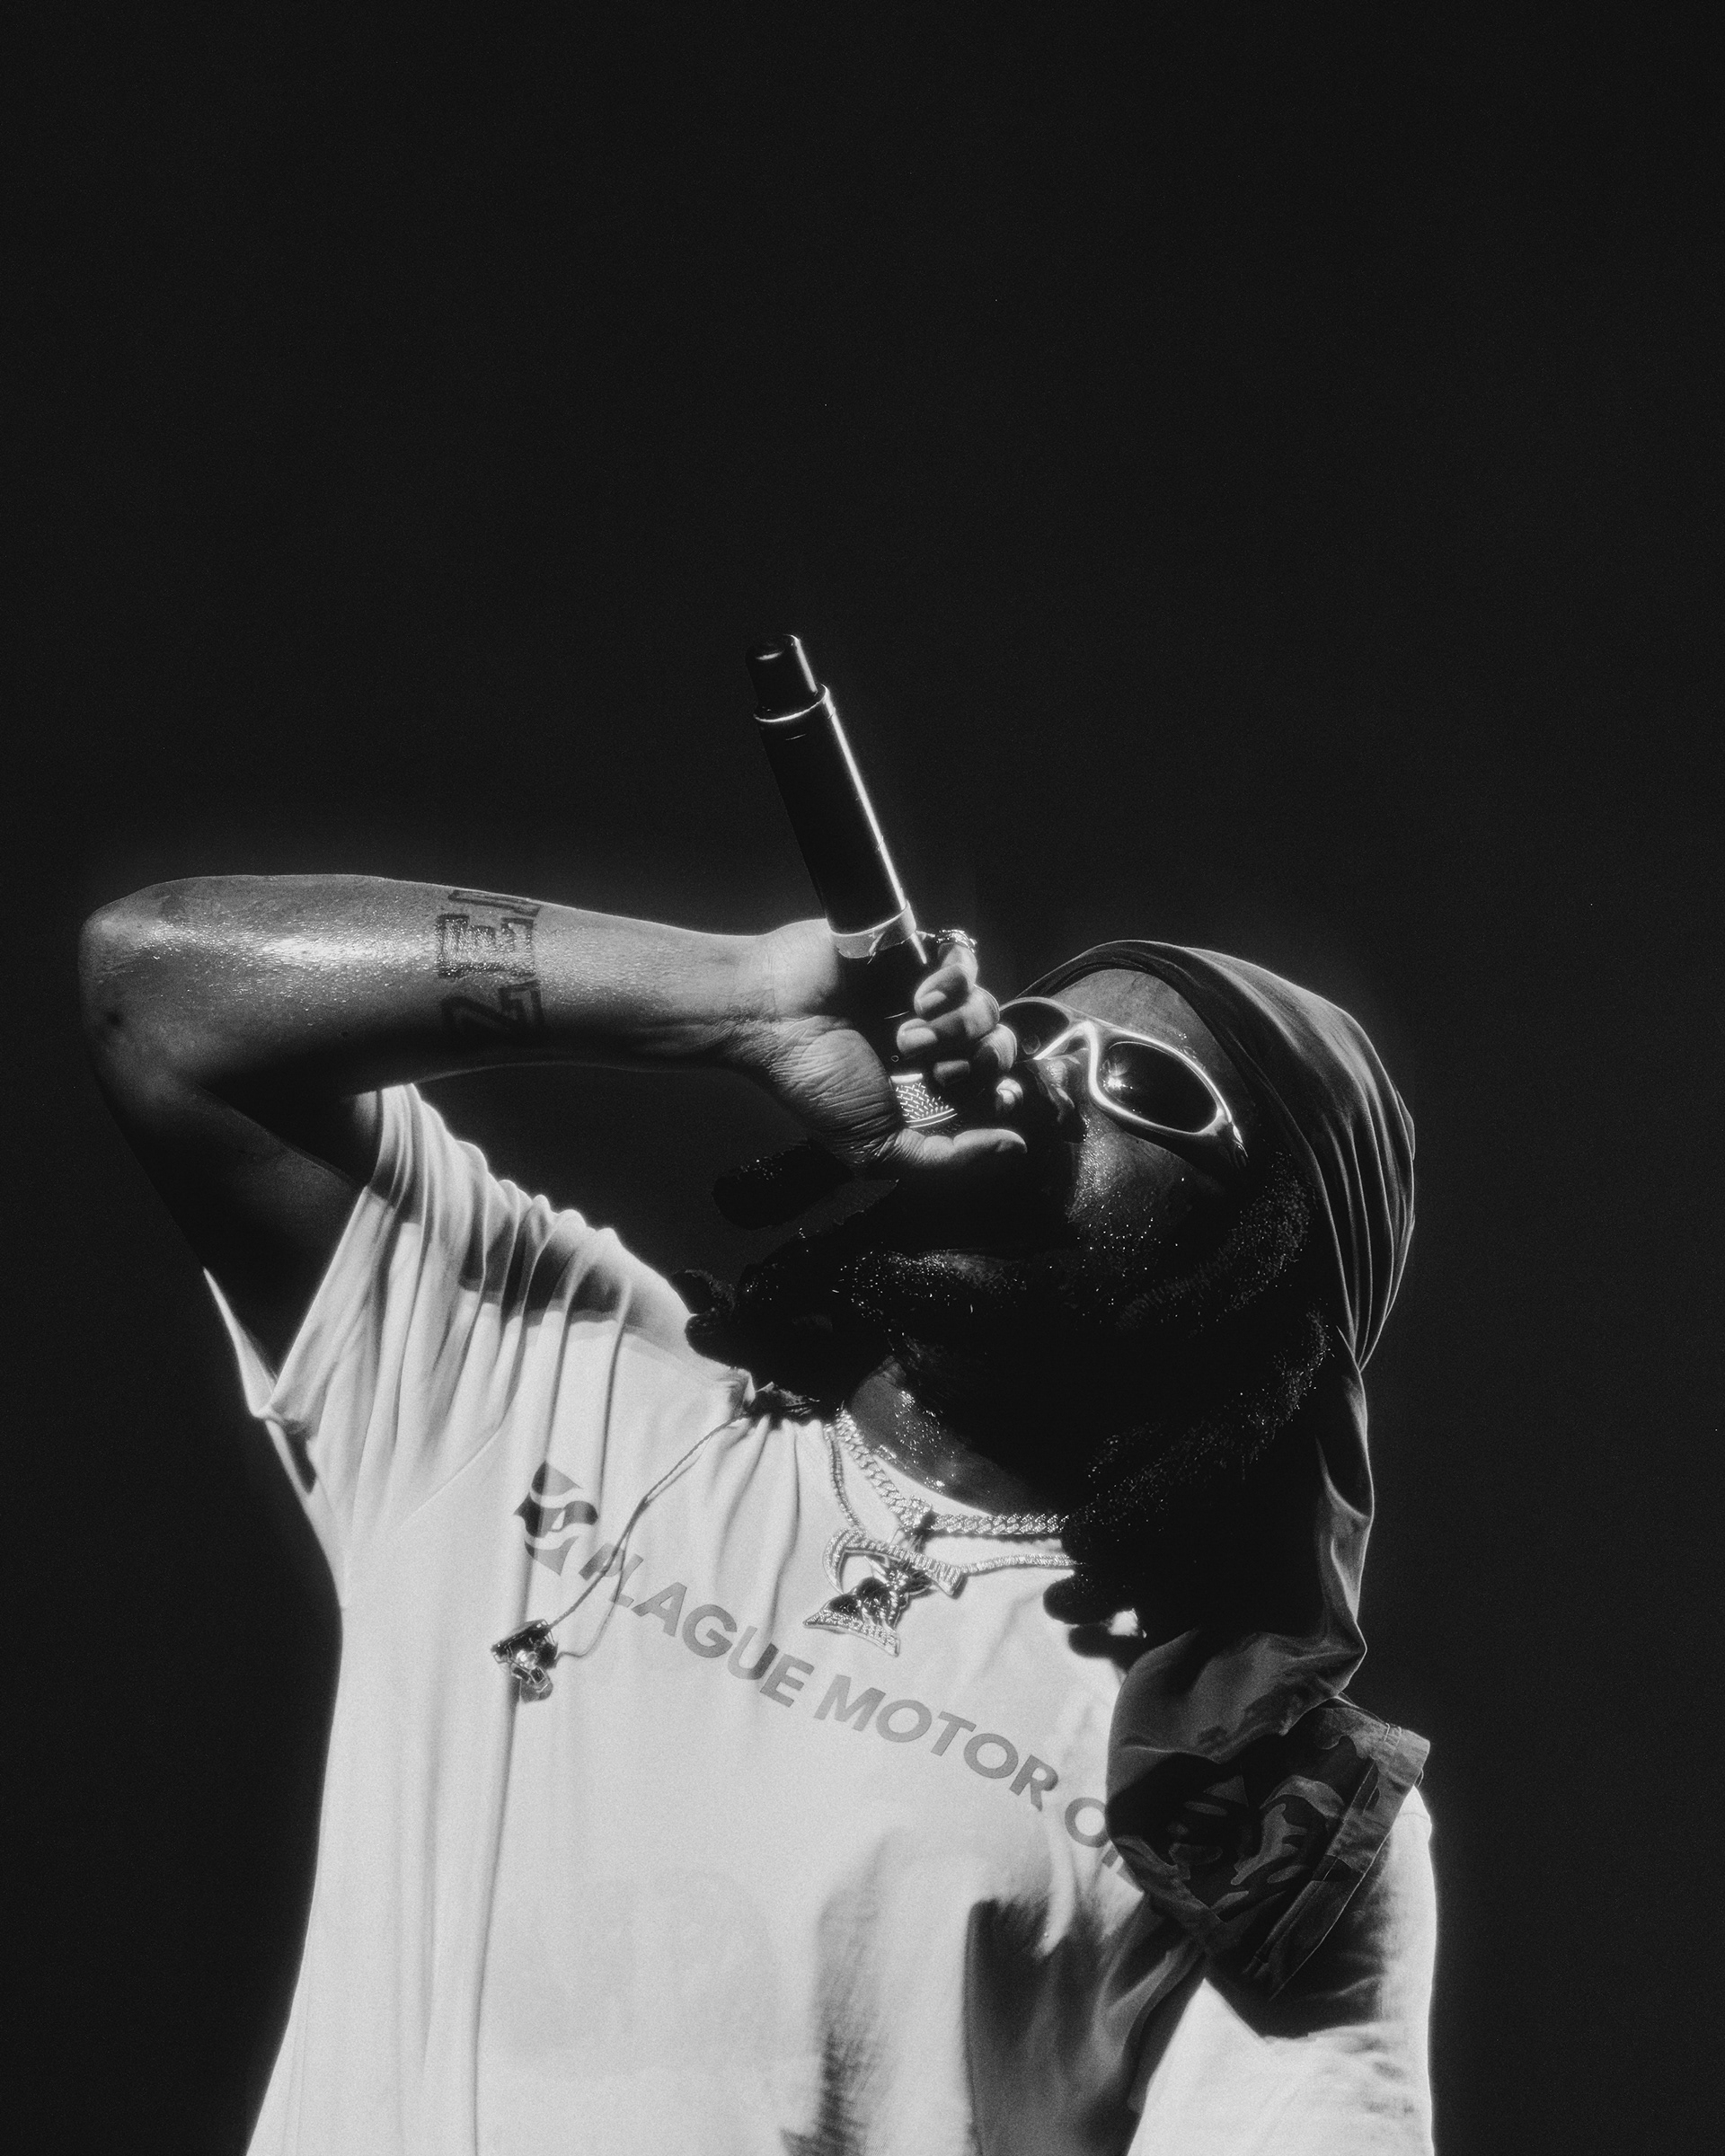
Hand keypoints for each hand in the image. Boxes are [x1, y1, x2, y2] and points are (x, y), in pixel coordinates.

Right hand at [733, 919, 1025, 1175]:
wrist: (771, 1019)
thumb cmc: (813, 1083)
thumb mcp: (877, 1147)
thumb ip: (946, 1159)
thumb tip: (1016, 1147)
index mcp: (931, 1089)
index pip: (998, 1091)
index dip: (1006, 1095)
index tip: (995, 1098)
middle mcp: (938, 1044)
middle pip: (1002, 1049)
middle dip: (976, 1064)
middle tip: (928, 1066)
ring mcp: (931, 998)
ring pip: (988, 1010)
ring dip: (953, 1029)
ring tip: (904, 1034)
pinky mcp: (920, 955)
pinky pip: (969, 963)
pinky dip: (953, 983)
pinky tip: (918, 998)